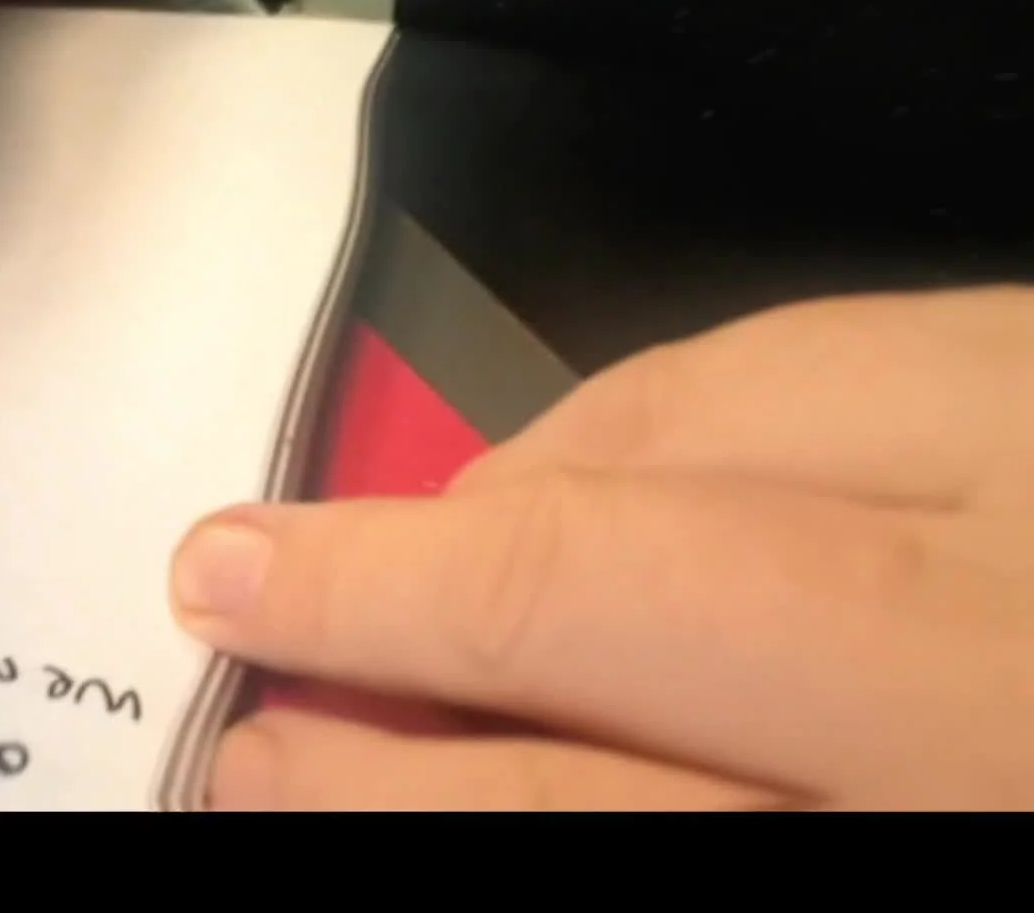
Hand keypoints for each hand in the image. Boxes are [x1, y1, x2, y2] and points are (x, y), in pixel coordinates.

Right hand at [171, 286, 1033, 809]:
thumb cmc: (1018, 778)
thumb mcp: (863, 849)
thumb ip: (629, 804)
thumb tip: (397, 749)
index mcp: (948, 814)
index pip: (573, 812)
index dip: (386, 791)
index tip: (260, 763)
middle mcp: (1003, 665)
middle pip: (605, 585)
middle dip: (383, 589)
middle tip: (233, 588)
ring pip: (700, 418)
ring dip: (519, 478)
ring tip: (424, 544)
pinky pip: (830, 338)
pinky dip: (684, 400)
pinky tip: (625, 459)